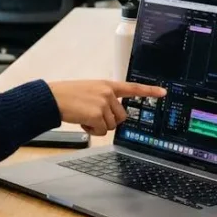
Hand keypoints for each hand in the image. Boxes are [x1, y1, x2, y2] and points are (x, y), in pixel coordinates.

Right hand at [47, 80, 166, 135]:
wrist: (52, 98)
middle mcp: (107, 93)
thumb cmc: (67, 95)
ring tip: (84, 117)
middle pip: (121, 116)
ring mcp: (103, 103)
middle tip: (93, 116)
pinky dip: (93, 131)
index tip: (163, 92)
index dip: (149, 91)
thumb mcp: (89, 91)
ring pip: (111, 125)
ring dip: (99, 126)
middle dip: (109, 121)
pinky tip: (82, 122)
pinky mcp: (97, 114)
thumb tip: (113, 116)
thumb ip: (104, 98)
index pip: (132, 87)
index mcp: (106, 85)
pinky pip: (102, 131)